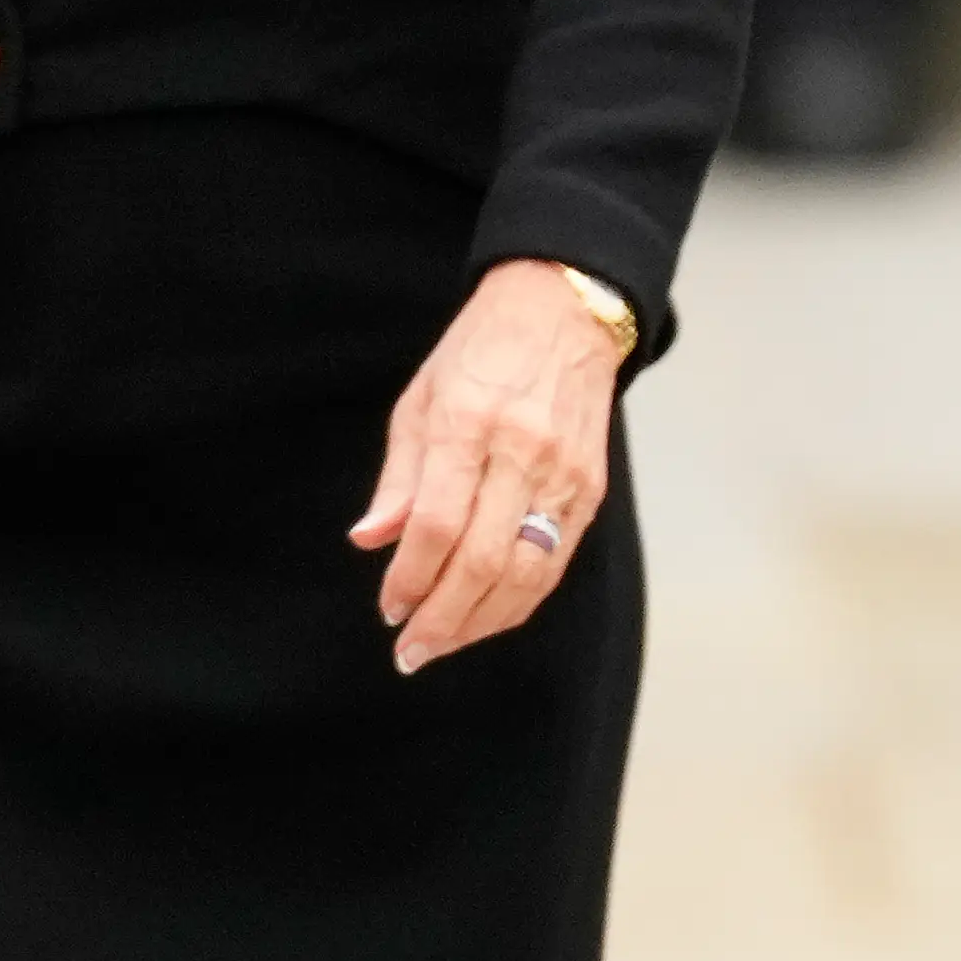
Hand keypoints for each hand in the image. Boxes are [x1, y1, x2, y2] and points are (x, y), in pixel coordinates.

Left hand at [351, 257, 623, 673]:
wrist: (562, 310)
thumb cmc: (481, 351)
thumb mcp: (421, 398)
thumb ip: (399, 476)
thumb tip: (371, 540)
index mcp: (468, 420)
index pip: (437, 523)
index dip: (409, 577)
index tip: (389, 608)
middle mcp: (521, 448)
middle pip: (483, 559)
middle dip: (442, 618)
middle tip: (410, 650)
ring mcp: (563, 472)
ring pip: (526, 573)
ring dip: (481, 622)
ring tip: (444, 642)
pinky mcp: (590, 488)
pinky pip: (555, 562)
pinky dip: (519, 600)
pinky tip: (487, 616)